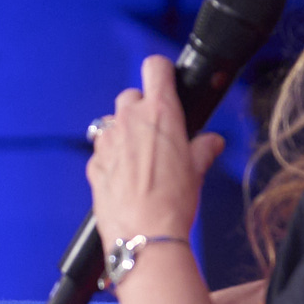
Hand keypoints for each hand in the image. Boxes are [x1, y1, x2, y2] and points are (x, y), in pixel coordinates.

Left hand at [86, 56, 225, 259]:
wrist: (144, 236)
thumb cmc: (172, 203)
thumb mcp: (197, 170)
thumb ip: (202, 148)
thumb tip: (210, 142)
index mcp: (160, 113)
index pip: (154, 67)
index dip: (161, 72)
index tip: (165, 82)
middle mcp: (130, 120)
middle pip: (131, 95)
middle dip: (142, 109)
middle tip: (156, 133)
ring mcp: (108, 141)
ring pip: (112, 122)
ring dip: (123, 132)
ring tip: (140, 159)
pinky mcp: (93, 163)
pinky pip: (101, 150)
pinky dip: (110, 157)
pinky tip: (125, 178)